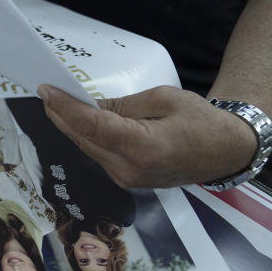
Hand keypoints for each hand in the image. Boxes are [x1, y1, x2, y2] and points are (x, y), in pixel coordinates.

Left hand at [37, 84, 256, 187]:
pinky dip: (86, 135)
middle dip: (61, 114)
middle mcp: (130, 170)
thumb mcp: (162, 99)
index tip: (46, 90)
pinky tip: (77, 119)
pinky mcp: (127, 180)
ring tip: (55, 101)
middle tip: (45, 91)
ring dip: (70, 125)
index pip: (92, 126)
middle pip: (84, 138)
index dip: (65, 107)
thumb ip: (121, 106)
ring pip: (88, 147)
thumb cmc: (201, 120)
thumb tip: (87, 106)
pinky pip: (98, 154)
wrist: (226, 151)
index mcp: (144, 148)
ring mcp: (128, 179)